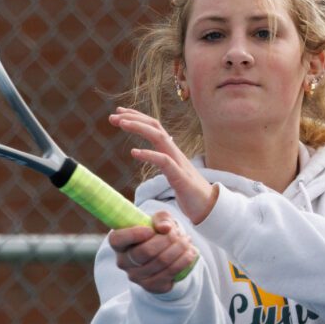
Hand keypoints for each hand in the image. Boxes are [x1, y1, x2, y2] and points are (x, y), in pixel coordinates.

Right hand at [108, 211, 197, 293]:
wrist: (163, 254)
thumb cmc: (156, 232)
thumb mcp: (158, 220)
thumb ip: (161, 218)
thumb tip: (166, 228)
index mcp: (119, 243)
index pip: (117, 239)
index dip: (134, 234)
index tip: (150, 229)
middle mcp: (123, 261)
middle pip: (146, 251)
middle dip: (167, 239)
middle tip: (178, 233)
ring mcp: (136, 276)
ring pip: (162, 262)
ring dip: (179, 248)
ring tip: (187, 240)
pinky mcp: (150, 286)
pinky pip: (171, 273)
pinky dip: (184, 260)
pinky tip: (190, 252)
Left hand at [109, 107, 217, 223]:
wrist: (212, 209)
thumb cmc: (191, 195)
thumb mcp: (173, 174)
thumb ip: (164, 163)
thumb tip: (153, 156)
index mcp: (171, 152)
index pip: (154, 127)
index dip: (137, 118)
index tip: (120, 113)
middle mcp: (175, 153)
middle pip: (155, 127)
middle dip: (133, 118)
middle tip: (113, 116)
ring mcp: (179, 164)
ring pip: (159, 137)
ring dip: (139, 128)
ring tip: (121, 124)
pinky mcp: (181, 178)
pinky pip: (164, 162)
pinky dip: (148, 155)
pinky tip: (134, 153)